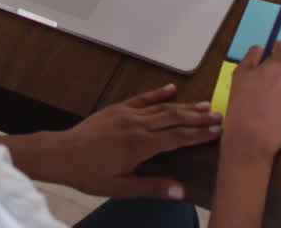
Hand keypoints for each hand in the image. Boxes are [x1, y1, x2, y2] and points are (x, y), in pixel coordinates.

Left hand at [50, 84, 221, 198]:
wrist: (61, 154)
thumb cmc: (89, 173)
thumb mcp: (120, 187)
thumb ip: (151, 187)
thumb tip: (180, 191)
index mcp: (141, 145)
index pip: (178, 137)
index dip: (199, 134)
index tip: (217, 131)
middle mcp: (138, 125)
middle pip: (175, 118)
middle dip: (198, 117)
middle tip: (219, 115)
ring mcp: (127, 114)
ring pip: (162, 107)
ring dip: (185, 106)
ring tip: (205, 104)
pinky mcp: (117, 108)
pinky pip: (142, 98)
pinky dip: (158, 93)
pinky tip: (172, 89)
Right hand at [221, 41, 280, 163]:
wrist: (252, 138)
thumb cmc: (243, 105)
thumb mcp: (240, 74)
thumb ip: (252, 56)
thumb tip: (261, 49)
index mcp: (280, 63)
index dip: (274, 51)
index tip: (268, 60)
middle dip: (280, 69)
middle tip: (266, 83)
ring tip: (272, 98)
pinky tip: (280, 107)